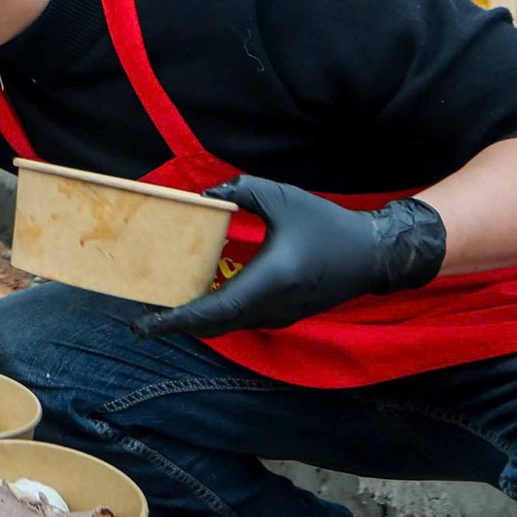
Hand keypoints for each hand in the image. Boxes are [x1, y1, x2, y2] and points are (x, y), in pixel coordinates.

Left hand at [132, 177, 445, 337]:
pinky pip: (242, 321)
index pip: (211, 312)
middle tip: (144, 317)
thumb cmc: (326, 225)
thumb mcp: (282, 198)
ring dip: (197, 320)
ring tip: (166, 308)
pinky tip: (202, 299)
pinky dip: (217, 316)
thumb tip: (206, 195)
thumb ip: (241, 190)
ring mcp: (279, 316)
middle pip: (213, 326)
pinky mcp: (285, 315)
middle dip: (177, 324)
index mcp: (267, 281)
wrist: (372, 254)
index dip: (175, 320)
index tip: (144, 324)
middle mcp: (270, 307)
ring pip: (228, 326)